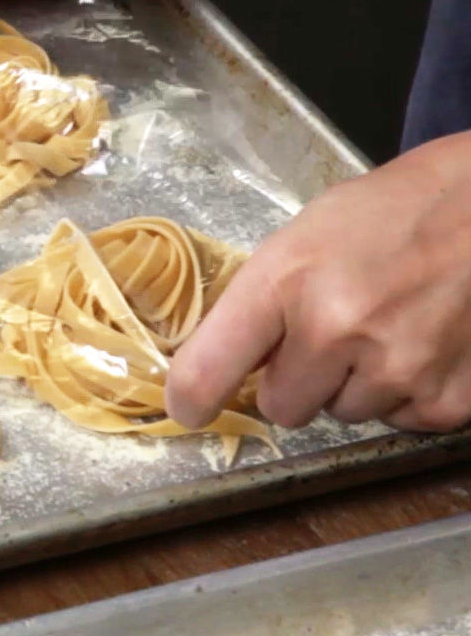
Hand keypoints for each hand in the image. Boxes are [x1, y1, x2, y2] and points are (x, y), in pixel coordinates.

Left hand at [166, 130, 470, 431]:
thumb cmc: (387, 215)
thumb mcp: (301, 239)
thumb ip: (260, 302)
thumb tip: (221, 365)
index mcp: (285, 282)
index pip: (209, 369)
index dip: (192, 397)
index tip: (189, 406)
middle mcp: (335, 330)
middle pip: (281, 407)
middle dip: (297, 380)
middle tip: (327, 337)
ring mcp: (396, 369)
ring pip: (343, 415)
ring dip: (354, 384)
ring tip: (384, 327)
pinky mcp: (445, 401)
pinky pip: (399, 421)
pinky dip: (405, 393)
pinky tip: (422, 342)